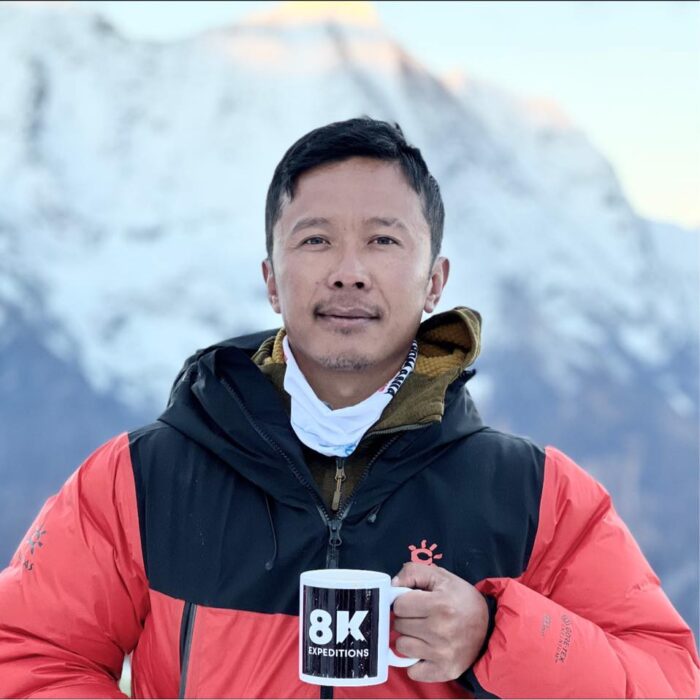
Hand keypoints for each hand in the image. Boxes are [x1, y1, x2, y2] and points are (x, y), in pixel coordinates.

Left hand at [391, 562, 488, 682]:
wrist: (489, 626)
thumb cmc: (461, 599)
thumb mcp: (441, 576)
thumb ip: (413, 572)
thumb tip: (393, 585)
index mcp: (439, 605)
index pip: (399, 605)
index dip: (404, 601)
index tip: (415, 602)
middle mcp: (440, 630)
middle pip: (399, 625)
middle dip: (406, 618)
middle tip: (421, 616)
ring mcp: (442, 654)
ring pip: (402, 646)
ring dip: (408, 638)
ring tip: (422, 632)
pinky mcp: (444, 671)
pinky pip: (412, 671)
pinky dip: (415, 662)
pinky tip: (426, 650)